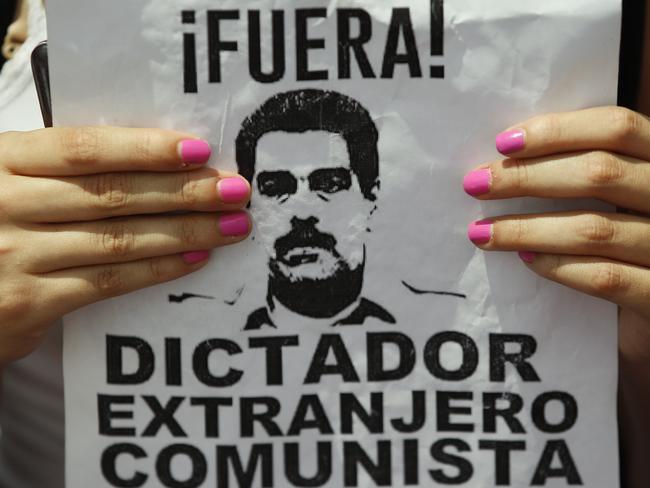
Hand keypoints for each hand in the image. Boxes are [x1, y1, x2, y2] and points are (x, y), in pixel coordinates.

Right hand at [0, 126, 250, 364]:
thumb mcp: (14, 182)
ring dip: (185, 231)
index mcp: (4, 160)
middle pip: (112, 194)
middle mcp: (5, 203)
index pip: (85, 148)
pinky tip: (193, 259)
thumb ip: (63, 170)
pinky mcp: (28, 302)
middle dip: (184, 191)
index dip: (146, 148)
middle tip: (236, 190)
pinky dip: (156, 269)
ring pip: (118, 239)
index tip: (200, 149)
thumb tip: (155, 158)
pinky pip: (107, 282)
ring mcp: (14, 255)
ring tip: (232, 226)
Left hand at [462, 106, 649, 486]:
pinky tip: (527, 264)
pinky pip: (617, 280)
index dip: (560, 129)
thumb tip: (511, 175)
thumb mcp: (632, 222)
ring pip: (601, 225)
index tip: (500, 138)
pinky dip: (565, 266)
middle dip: (529, 176)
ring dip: (529, 225)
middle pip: (605, 172)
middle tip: (472, 184)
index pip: (625, 128)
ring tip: (481, 229)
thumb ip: (594, 197)